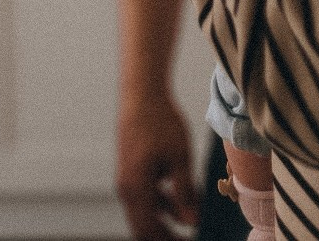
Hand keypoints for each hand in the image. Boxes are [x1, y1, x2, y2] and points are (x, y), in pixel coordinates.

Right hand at [116, 91, 198, 240]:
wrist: (141, 93)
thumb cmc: (161, 122)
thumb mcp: (179, 157)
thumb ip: (184, 192)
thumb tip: (192, 222)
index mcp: (136, 189)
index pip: (149, 232)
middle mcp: (126, 189)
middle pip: (144, 227)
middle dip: (165, 237)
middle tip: (188, 240)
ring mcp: (127, 179)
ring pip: (145, 212)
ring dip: (167, 219)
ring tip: (192, 218)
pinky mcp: (131, 170)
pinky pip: (145, 197)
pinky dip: (162, 203)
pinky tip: (182, 199)